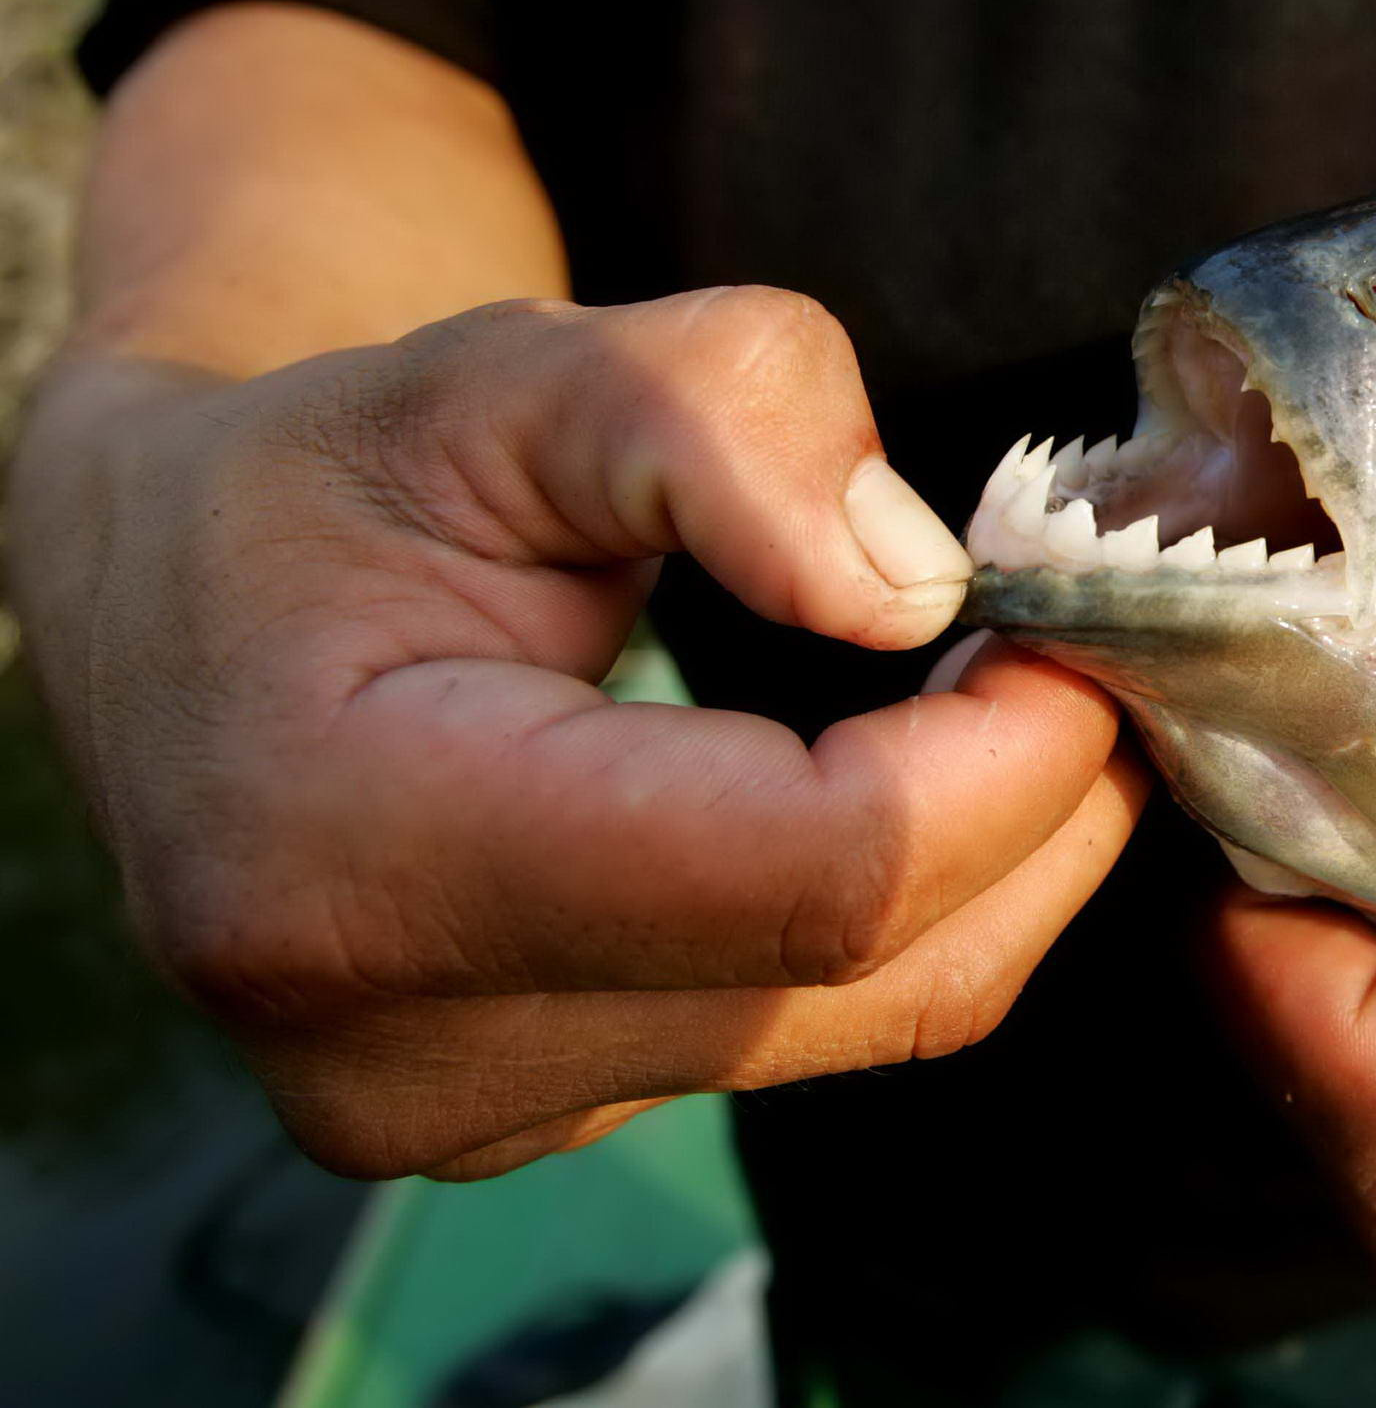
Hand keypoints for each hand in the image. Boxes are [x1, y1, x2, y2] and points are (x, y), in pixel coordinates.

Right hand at [8, 287, 1144, 1179]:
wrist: (180, 609)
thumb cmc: (337, 476)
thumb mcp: (508, 368)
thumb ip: (722, 417)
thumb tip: (916, 586)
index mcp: (360, 856)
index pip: (811, 875)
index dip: (1006, 755)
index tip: (1077, 618)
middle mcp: (404, 1052)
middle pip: (871, 969)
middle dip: (1036, 799)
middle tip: (1084, 636)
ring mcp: (474, 1118)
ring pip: (875, 1017)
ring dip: (1002, 854)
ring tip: (1014, 689)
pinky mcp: (544, 1118)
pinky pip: (822, 1028)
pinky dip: (922, 903)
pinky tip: (929, 775)